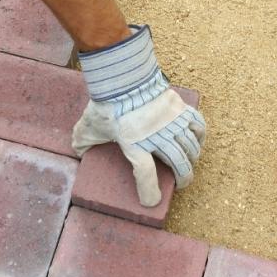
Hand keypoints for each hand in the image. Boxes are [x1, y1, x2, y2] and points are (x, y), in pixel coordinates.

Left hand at [72, 25, 205, 206]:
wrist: (125, 74)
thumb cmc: (107, 101)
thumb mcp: (89, 124)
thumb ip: (82, 140)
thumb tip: (77, 150)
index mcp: (133, 142)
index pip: (145, 173)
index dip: (149, 191)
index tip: (151, 201)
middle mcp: (157, 134)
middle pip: (179, 163)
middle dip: (183, 178)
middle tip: (181, 184)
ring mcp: (171, 121)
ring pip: (190, 147)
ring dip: (192, 159)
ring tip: (189, 165)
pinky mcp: (180, 108)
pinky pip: (197, 125)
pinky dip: (200, 136)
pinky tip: (196, 142)